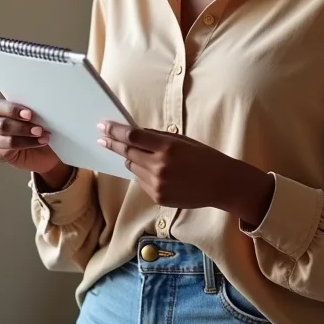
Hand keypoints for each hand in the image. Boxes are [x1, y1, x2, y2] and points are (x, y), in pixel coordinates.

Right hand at [0, 99, 61, 175]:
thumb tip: (39, 106)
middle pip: (2, 125)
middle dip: (22, 127)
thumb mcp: (37, 114)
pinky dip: (27, 145)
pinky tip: (39, 143)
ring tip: (42, 136)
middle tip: (38, 129)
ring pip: (6, 140)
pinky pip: (9, 151)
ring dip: (26, 137)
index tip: (29, 114)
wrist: (46, 146)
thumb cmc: (39, 125)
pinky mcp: (0, 154)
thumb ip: (32, 109)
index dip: (13, 110)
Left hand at [97, 122, 274, 226]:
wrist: (221, 184)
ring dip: (130, 159)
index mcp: (167, 147)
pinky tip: (154, 170)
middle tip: (102, 138)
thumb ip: (157, 137)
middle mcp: (160, 167)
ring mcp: (157, 185)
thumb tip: (134, 133)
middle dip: (113, 144)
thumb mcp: (182, 140)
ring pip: (132, 168)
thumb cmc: (204, 157)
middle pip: (127, 153)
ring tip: (136, 154)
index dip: (115, 131)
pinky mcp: (158, 198)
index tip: (102, 126)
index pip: (132, 137)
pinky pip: (141, 182)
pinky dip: (142, 173)